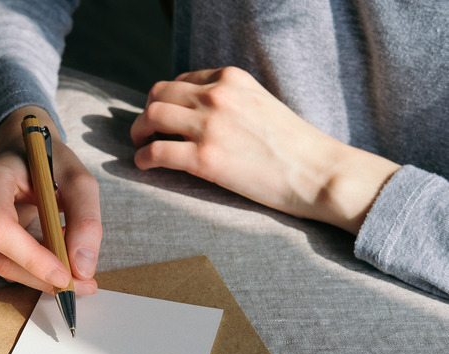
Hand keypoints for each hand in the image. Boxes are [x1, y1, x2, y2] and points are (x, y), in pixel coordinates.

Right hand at [0, 106, 101, 293]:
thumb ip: (86, 220)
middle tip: (83, 284)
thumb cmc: (47, 163)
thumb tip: (83, 268)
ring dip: (39, 274)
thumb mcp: (78, 180)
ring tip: (69, 259)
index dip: (32, 258)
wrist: (19, 153)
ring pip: (1, 267)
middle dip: (43, 277)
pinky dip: (27, 268)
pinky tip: (46, 252)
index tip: (66, 275)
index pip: (0, 228)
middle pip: (0, 257)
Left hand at [130, 67, 400, 233]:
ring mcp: (209, 126)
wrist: (318, 172)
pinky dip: (142, 158)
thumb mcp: (260, 103)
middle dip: (146, 112)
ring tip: (140, 145)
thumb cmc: (294, 146)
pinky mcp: (205, 159)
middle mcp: (216, 96)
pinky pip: (156, 152)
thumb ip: (230, 101)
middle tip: (144, 130)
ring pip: (151, 118)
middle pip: (158, 95)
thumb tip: (199, 113)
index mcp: (231, 78)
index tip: (165, 116)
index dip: (166, 99)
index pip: (181, 81)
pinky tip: (144, 165)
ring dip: (138, 132)